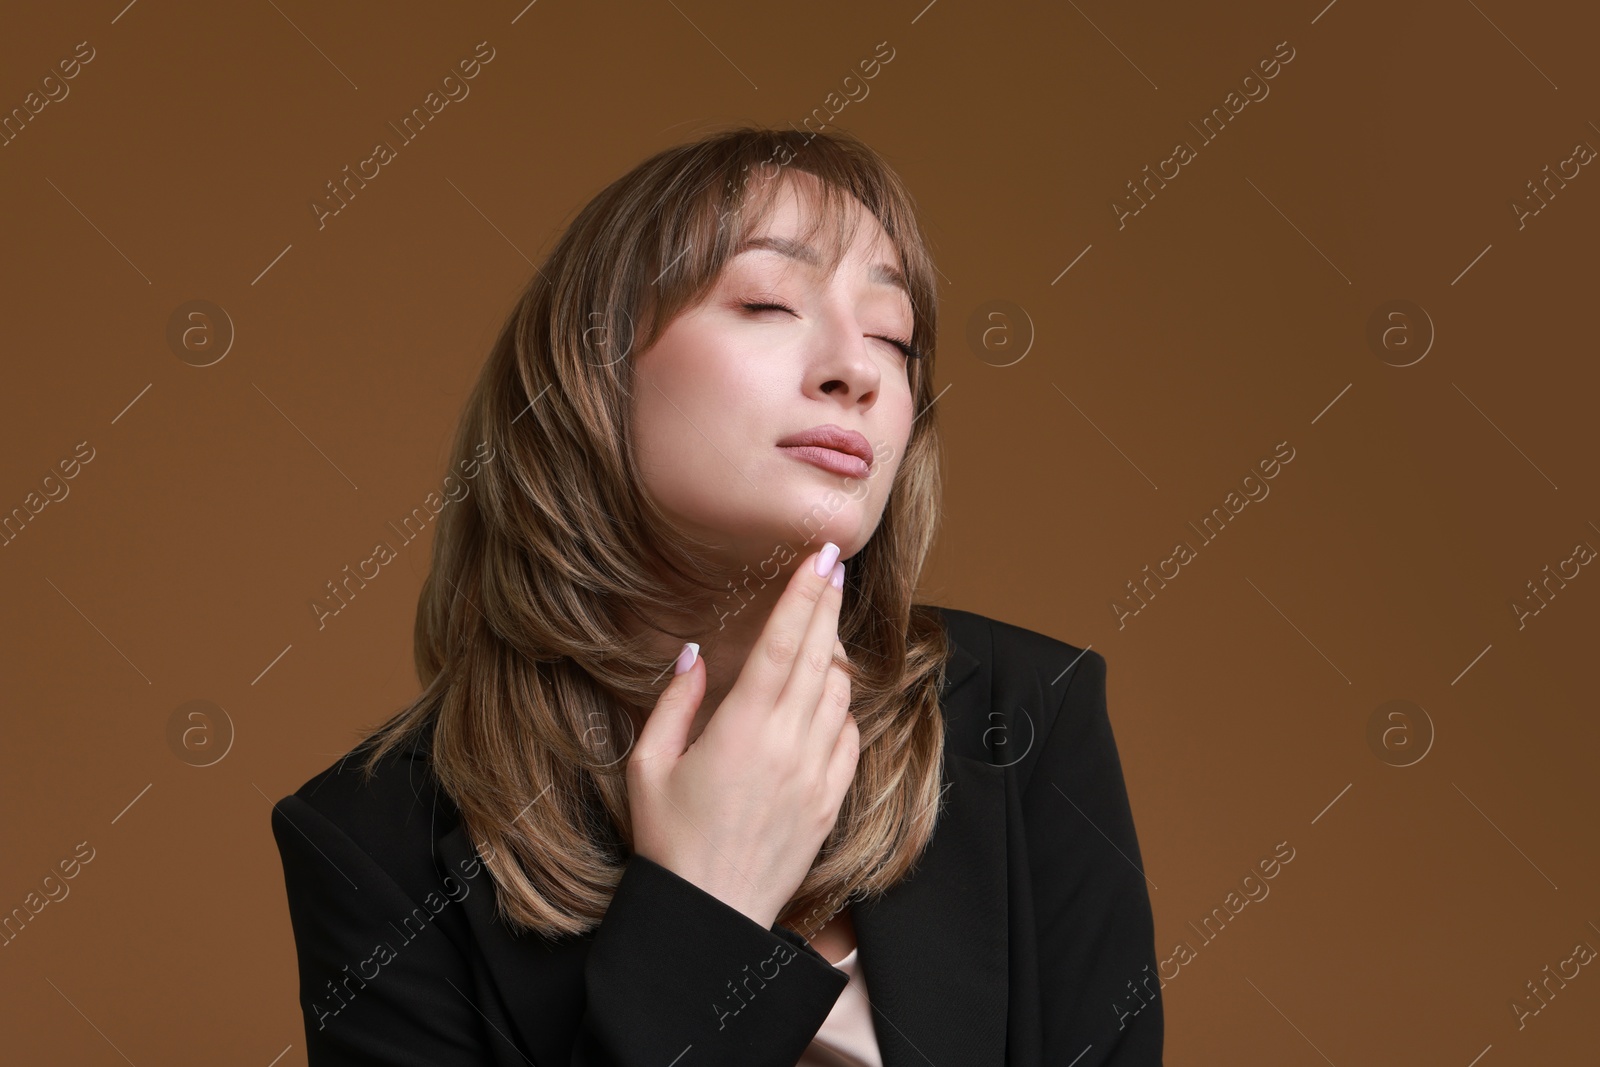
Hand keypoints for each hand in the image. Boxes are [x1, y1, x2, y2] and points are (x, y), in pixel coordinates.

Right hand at [626, 543, 858, 928]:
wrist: (710, 917)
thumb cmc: (669, 842)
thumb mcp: (649, 766)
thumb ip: (673, 703)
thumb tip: (695, 654)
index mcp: (742, 730)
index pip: (783, 644)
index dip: (803, 595)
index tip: (820, 557)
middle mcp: (788, 746)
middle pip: (819, 657)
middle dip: (826, 606)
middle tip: (833, 566)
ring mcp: (816, 775)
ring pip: (839, 694)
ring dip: (833, 655)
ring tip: (822, 629)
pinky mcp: (831, 802)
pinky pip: (849, 738)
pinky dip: (841, 708)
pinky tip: (826, 696)